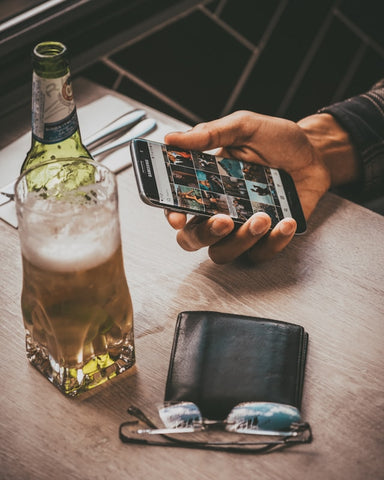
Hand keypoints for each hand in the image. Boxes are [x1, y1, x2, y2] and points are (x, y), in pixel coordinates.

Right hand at [164, 110, 335, 263]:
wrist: (314, 154)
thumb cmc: (277, 140)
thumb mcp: (244, 127)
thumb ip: (210, 133)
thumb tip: (172, 138)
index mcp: (205, 185)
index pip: (178, 206)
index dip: (172, 215)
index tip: (178, 218)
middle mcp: (219, 210)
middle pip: (193, 239)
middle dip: (204, 235)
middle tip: (223, 220)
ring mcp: (241, 227)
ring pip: (223, 253)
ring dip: (240, 240)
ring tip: (263, 217)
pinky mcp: (266, 238)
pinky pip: (260, 254)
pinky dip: (274, 242)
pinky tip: (286, 221)